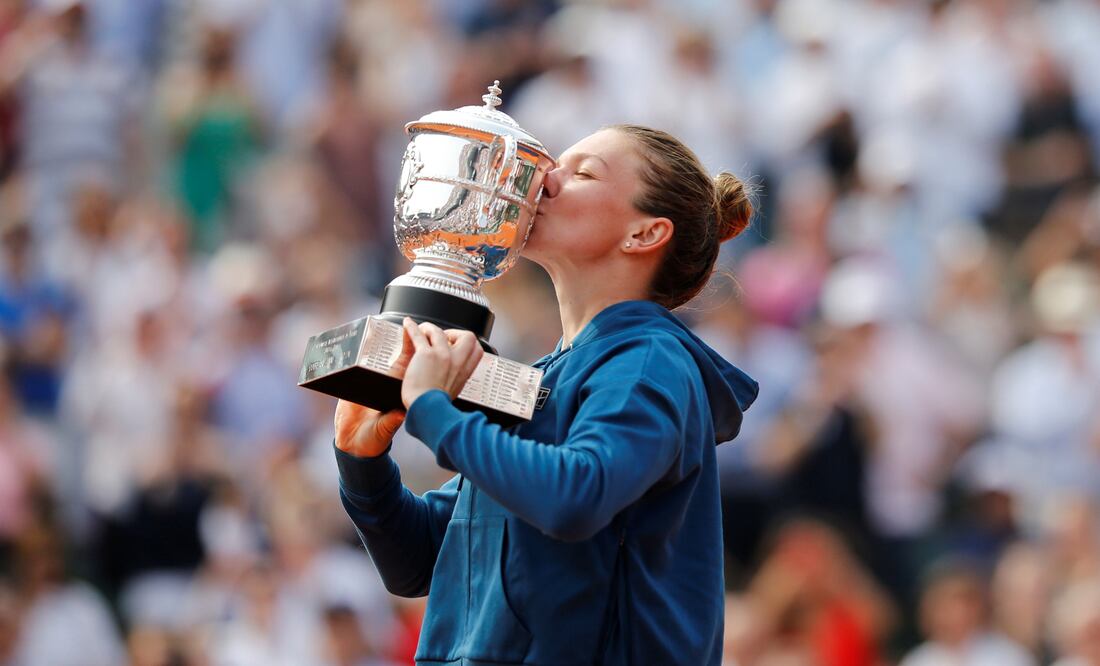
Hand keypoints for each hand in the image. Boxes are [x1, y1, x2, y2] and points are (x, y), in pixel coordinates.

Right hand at [333, 323, 415, 457]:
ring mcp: (366, 384)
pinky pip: (349, 369)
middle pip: (389, 360)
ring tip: (372, 330)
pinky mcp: (349, 387)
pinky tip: (348, 346)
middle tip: (396, 327)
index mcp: (396, 393)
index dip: (410, 354)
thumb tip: (402, 413)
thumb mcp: (386, 428)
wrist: (354, 446)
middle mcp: (383, 386)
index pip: (405, 369)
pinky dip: (349, 358)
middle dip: (394, 344)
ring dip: (371, 347)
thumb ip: (392, 421)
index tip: (413, 338)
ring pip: (370, 361)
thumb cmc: (376, 439)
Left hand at [400, 318, 483, 408]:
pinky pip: (419, 335)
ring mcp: (443, 356)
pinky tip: (407, 324)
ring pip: (439, 332)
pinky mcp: (426, 354)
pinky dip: (411, 327)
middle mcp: (456, 362)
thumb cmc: (435, 407)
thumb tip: (455, 371)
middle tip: (442, 338)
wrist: (425, 411)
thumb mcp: (453, 392)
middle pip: (468, 336)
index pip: (477, 350)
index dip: (466, 344)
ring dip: (429, 329)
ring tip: (422, 331)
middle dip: (454, 333)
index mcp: (463, 372)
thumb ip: (455, 379)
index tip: (455, 345)